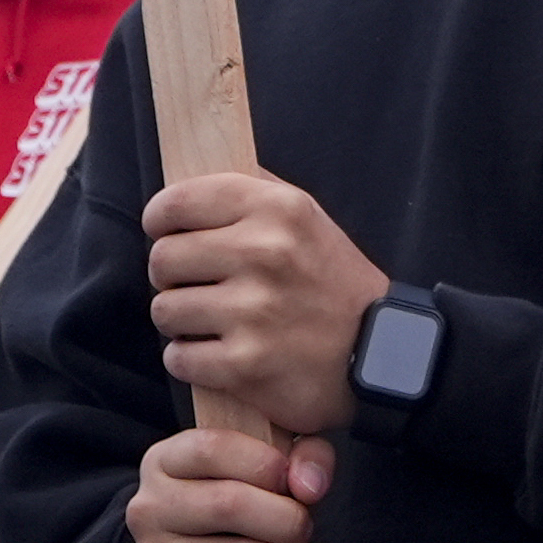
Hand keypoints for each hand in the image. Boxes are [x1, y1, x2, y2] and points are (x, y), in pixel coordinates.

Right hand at [126, 425, 332, 542]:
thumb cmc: (251, 521)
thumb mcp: (277, 474)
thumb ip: (305, 458)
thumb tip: (311, 484)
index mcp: (165, 462)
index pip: (212, 448)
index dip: (267, 464)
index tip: (303, 487)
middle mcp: (147, 510)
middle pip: (227, 504)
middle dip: (288, 522)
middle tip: (311, 535)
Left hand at [141, 171, 386, 439]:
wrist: (381, 352)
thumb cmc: (334, 283)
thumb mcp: (308, 217)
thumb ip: (254, 192)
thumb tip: (191, 179)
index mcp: (279, 208)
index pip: (178, 201)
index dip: (161, 219)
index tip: (165, 231)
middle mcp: (266, 253)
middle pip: (162, 258)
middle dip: (172, 276)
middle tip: (198, 285)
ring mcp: (255, 310)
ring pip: (164, 310)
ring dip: (181, 322)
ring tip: (213, 322)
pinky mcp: (246, 363)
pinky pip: (178, 357)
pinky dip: (191, 360)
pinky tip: (218, 354)